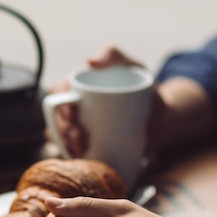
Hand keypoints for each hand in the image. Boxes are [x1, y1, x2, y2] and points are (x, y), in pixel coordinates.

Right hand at [49, 45, 165, 157]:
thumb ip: (113, 54)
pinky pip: (71, 155)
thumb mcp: (132, 66)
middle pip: (56, 119)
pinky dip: (72, 159)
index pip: (58, 93)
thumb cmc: (145, 89)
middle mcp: (75, 109)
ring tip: (80, 150)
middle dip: (62, 130)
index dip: (58, 105)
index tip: (71, 115)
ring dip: (64, 146)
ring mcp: (80, 129)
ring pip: (60, 139)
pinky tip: (79, 161)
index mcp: (79, 89)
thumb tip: (90, 61)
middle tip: (78, 137)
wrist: (160, 120)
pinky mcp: (87, 148)